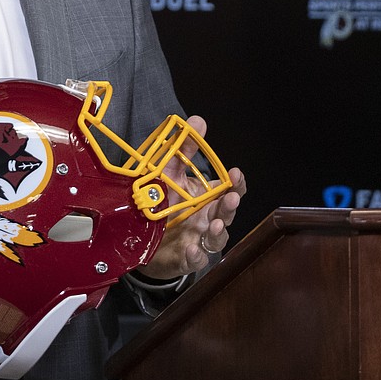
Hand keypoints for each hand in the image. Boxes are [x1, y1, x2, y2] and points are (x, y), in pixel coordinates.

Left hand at [137, 115, 246, 279]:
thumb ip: (184, 149)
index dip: (237, 183)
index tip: (235, 173)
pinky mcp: (185, 258)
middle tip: (230, 198)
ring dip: (219, 231)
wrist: (143, 237)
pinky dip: (195, 255)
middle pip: (227, 213)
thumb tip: (198, 120)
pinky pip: (195, 259)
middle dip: (230, 206)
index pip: (231, 189)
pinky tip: (191, 249)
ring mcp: (199, 239)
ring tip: (215, 223)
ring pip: (217, 238)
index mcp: (207, 197)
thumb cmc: (163, 202)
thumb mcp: (170, 172)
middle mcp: (208, 218)